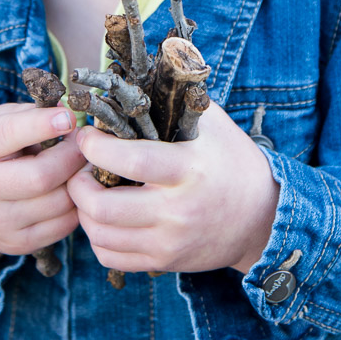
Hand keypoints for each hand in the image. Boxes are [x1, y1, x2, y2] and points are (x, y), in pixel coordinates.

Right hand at [0, 103, 86, 286]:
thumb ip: (30, 114)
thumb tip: (67, 112)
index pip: (10, 134)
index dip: (43, 125)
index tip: (70, 117)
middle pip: (41, 176)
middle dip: (72, 157)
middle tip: (83, 145)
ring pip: (58, 202)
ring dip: (78, 181)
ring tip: (79, 166)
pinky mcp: (17, 243)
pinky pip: (64, 225)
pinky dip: (76, 206)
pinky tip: (71, 191)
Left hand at [67, 105, 279, 275]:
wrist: (262, 216)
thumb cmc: (231, 159)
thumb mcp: (211, 124)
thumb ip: (173, 101)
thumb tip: (130, 78)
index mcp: (188, 169)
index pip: (130, 160)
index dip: (95, 147)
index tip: (86, 136)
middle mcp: (177, 210)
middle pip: (104, 208)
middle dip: (78, 184)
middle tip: (80, 168)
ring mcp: (170, 242)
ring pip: (101, 236)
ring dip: (83, 211)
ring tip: (88, 191)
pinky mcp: (165, 261)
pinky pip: (111, 257)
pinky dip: (97, 237)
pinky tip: (104, 218)